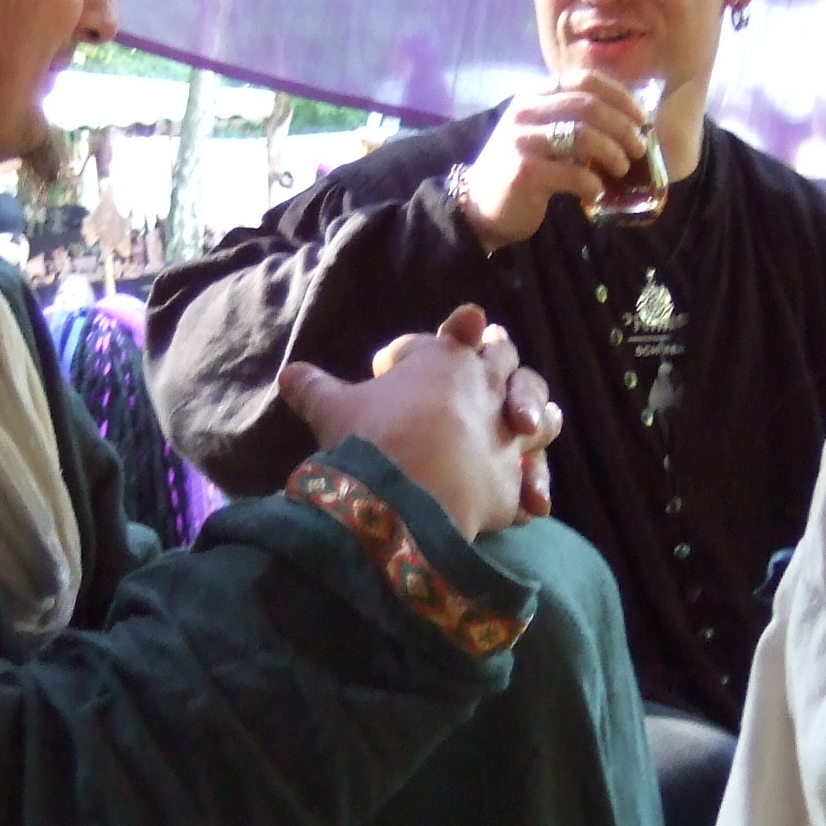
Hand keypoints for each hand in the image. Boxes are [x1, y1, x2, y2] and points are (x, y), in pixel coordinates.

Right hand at [278, 306, 562, 538]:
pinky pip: (528, 484)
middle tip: (501, 358)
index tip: (470, 325)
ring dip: (538, 417)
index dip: (463, 331)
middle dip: (503, 360)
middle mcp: (487, 390)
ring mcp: (506, 438)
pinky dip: (531, 489)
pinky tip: (535, 500)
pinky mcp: (511, 486)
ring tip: (539, 421)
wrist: (401, 496)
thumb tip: (287, 375)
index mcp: (448, 359)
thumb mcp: (332, 408)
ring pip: (537, 418)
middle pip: (507, 362)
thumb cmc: (369, 437)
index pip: (463, 333)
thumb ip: (313, 387)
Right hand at [456, 75, 650, 250]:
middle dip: (623, 126)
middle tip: (638, 147)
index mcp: (533, 96)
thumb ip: (571, 121)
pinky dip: (592, 183)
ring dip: (612, 152)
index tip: (641, 118)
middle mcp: (525, 112)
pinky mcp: (524, 172)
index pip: (584, 80)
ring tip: (622, 168)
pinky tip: (596, 193)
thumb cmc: (520, 169)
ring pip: (582, 135)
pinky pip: (572, 173)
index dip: (619, 96)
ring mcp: (522, 141)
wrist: (477, 206)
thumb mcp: (542, 134)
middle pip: (588, 105)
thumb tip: (627, 122)